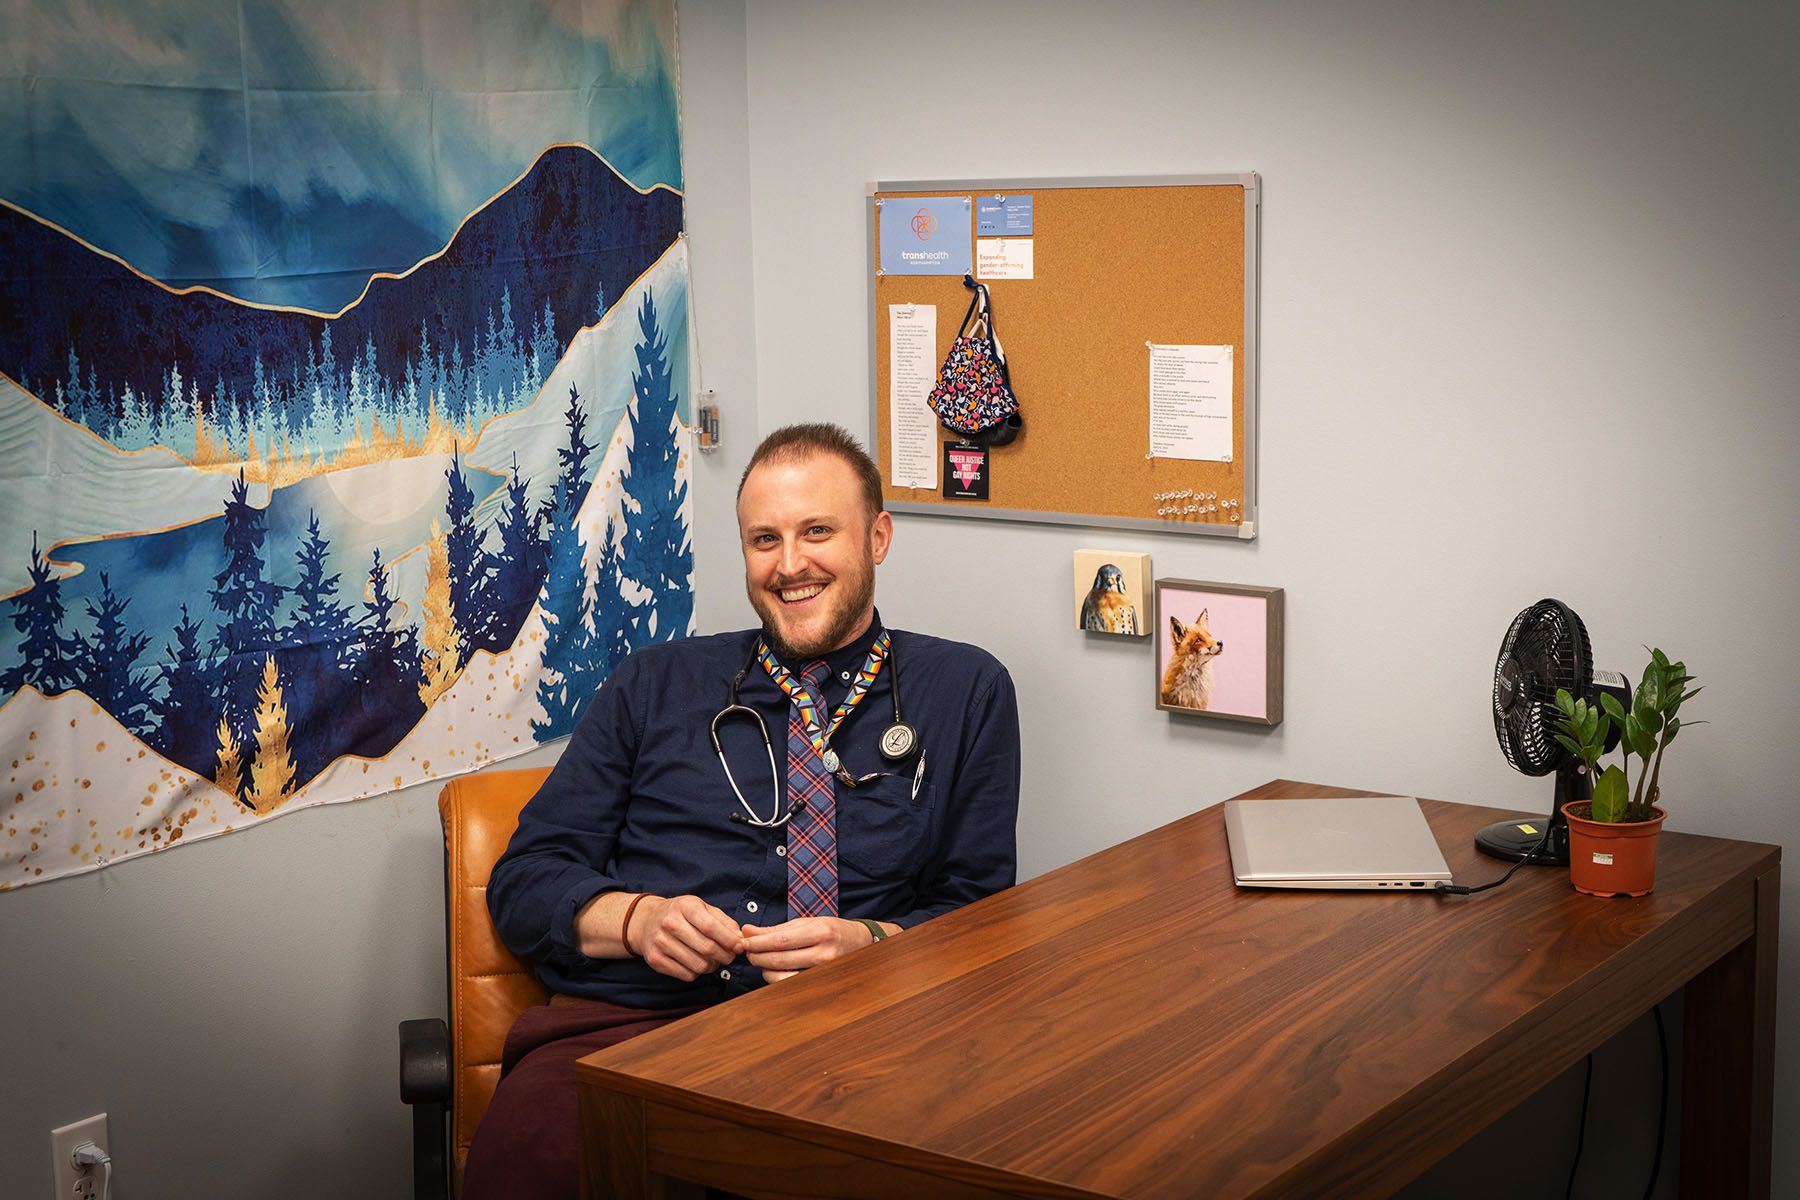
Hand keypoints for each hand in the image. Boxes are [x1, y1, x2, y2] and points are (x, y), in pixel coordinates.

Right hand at [633, 895, 743, 981]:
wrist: (646, 921)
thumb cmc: (680, 914)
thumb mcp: (701, 907)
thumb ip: (723, 921)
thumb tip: (739, 938)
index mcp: (685, 907)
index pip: (710, 927)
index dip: (729, 940)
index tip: (739, 947)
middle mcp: (670, 923)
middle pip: (706, 948)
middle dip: (724, 956)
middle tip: (730, 957)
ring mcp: (660, 943)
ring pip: (698, 965)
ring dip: (712, 966)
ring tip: (714, 960)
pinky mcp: (655, 960)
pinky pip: (686, 975)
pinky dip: (698, 973)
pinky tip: (697, 963)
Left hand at [741, 917, 873, 982]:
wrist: (862, 944)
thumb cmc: (831, 931)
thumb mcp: (807, 923)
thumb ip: (776, 929)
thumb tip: (747, 930)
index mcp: (820, 932)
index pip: (781, 940)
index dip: (758, 942)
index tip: (744, 941)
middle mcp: (824, 953)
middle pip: (780, 959)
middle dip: (757, 956)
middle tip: (747, 952)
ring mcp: (824, 972)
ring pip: (783, 977)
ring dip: (764, 970)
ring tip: (760, 960)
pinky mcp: (822, 984)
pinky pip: (792, 986)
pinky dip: (777, 980)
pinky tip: (773, 971)